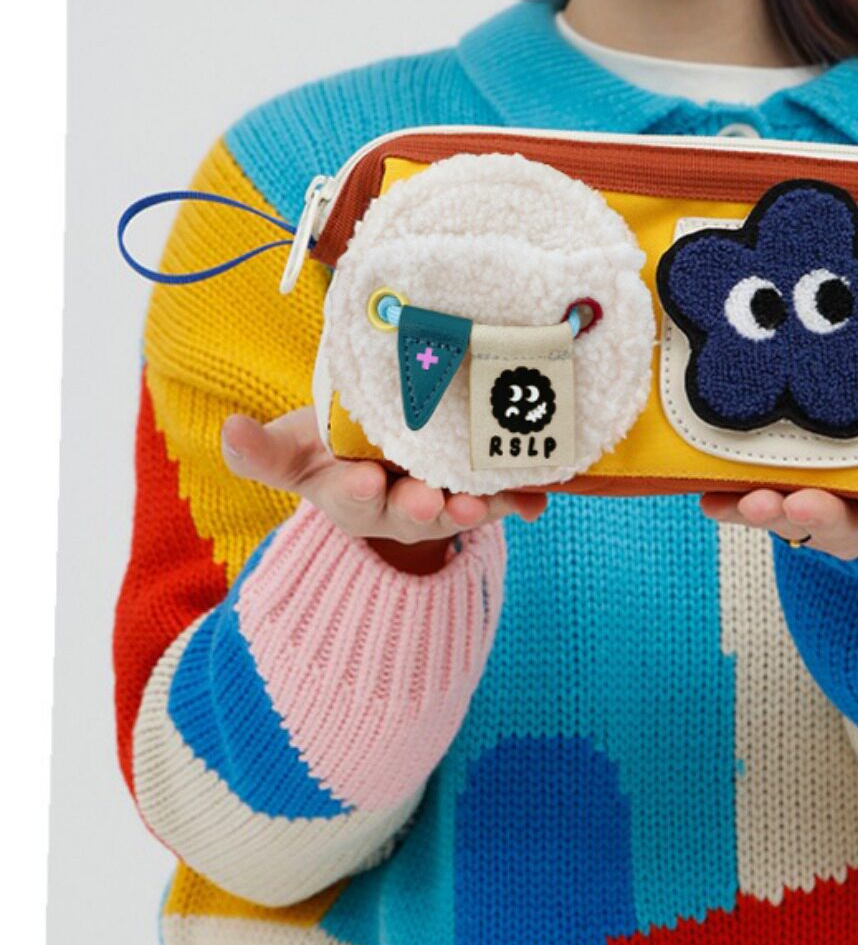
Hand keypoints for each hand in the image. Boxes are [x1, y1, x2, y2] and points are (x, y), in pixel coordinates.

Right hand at [220, 406, 546, 550]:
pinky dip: (522, 500)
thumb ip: (263, 450)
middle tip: (430, 502)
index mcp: (349, 493)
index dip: (356, 490)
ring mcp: (442, 500)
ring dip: (476, 508)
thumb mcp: (295, 448)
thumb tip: (229, 432)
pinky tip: (540, 497)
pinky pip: (505, 500)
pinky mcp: (482, 492)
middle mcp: (397, 505)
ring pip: (459, 508)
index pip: (349, 497)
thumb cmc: (333, 447)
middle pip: (409, 513)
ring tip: (487, 503)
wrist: (386, 448)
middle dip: (421, 509)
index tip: (364, 479)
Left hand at [698, 421, 857, 559]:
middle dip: (821, 518)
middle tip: (799, 506)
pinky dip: (732, 502)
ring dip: (768, 511)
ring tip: (749, 501)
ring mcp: (821, 507)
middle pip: (842, 528)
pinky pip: (756, 501)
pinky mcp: (784, 492)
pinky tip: (707, 495)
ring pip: (795, 516)